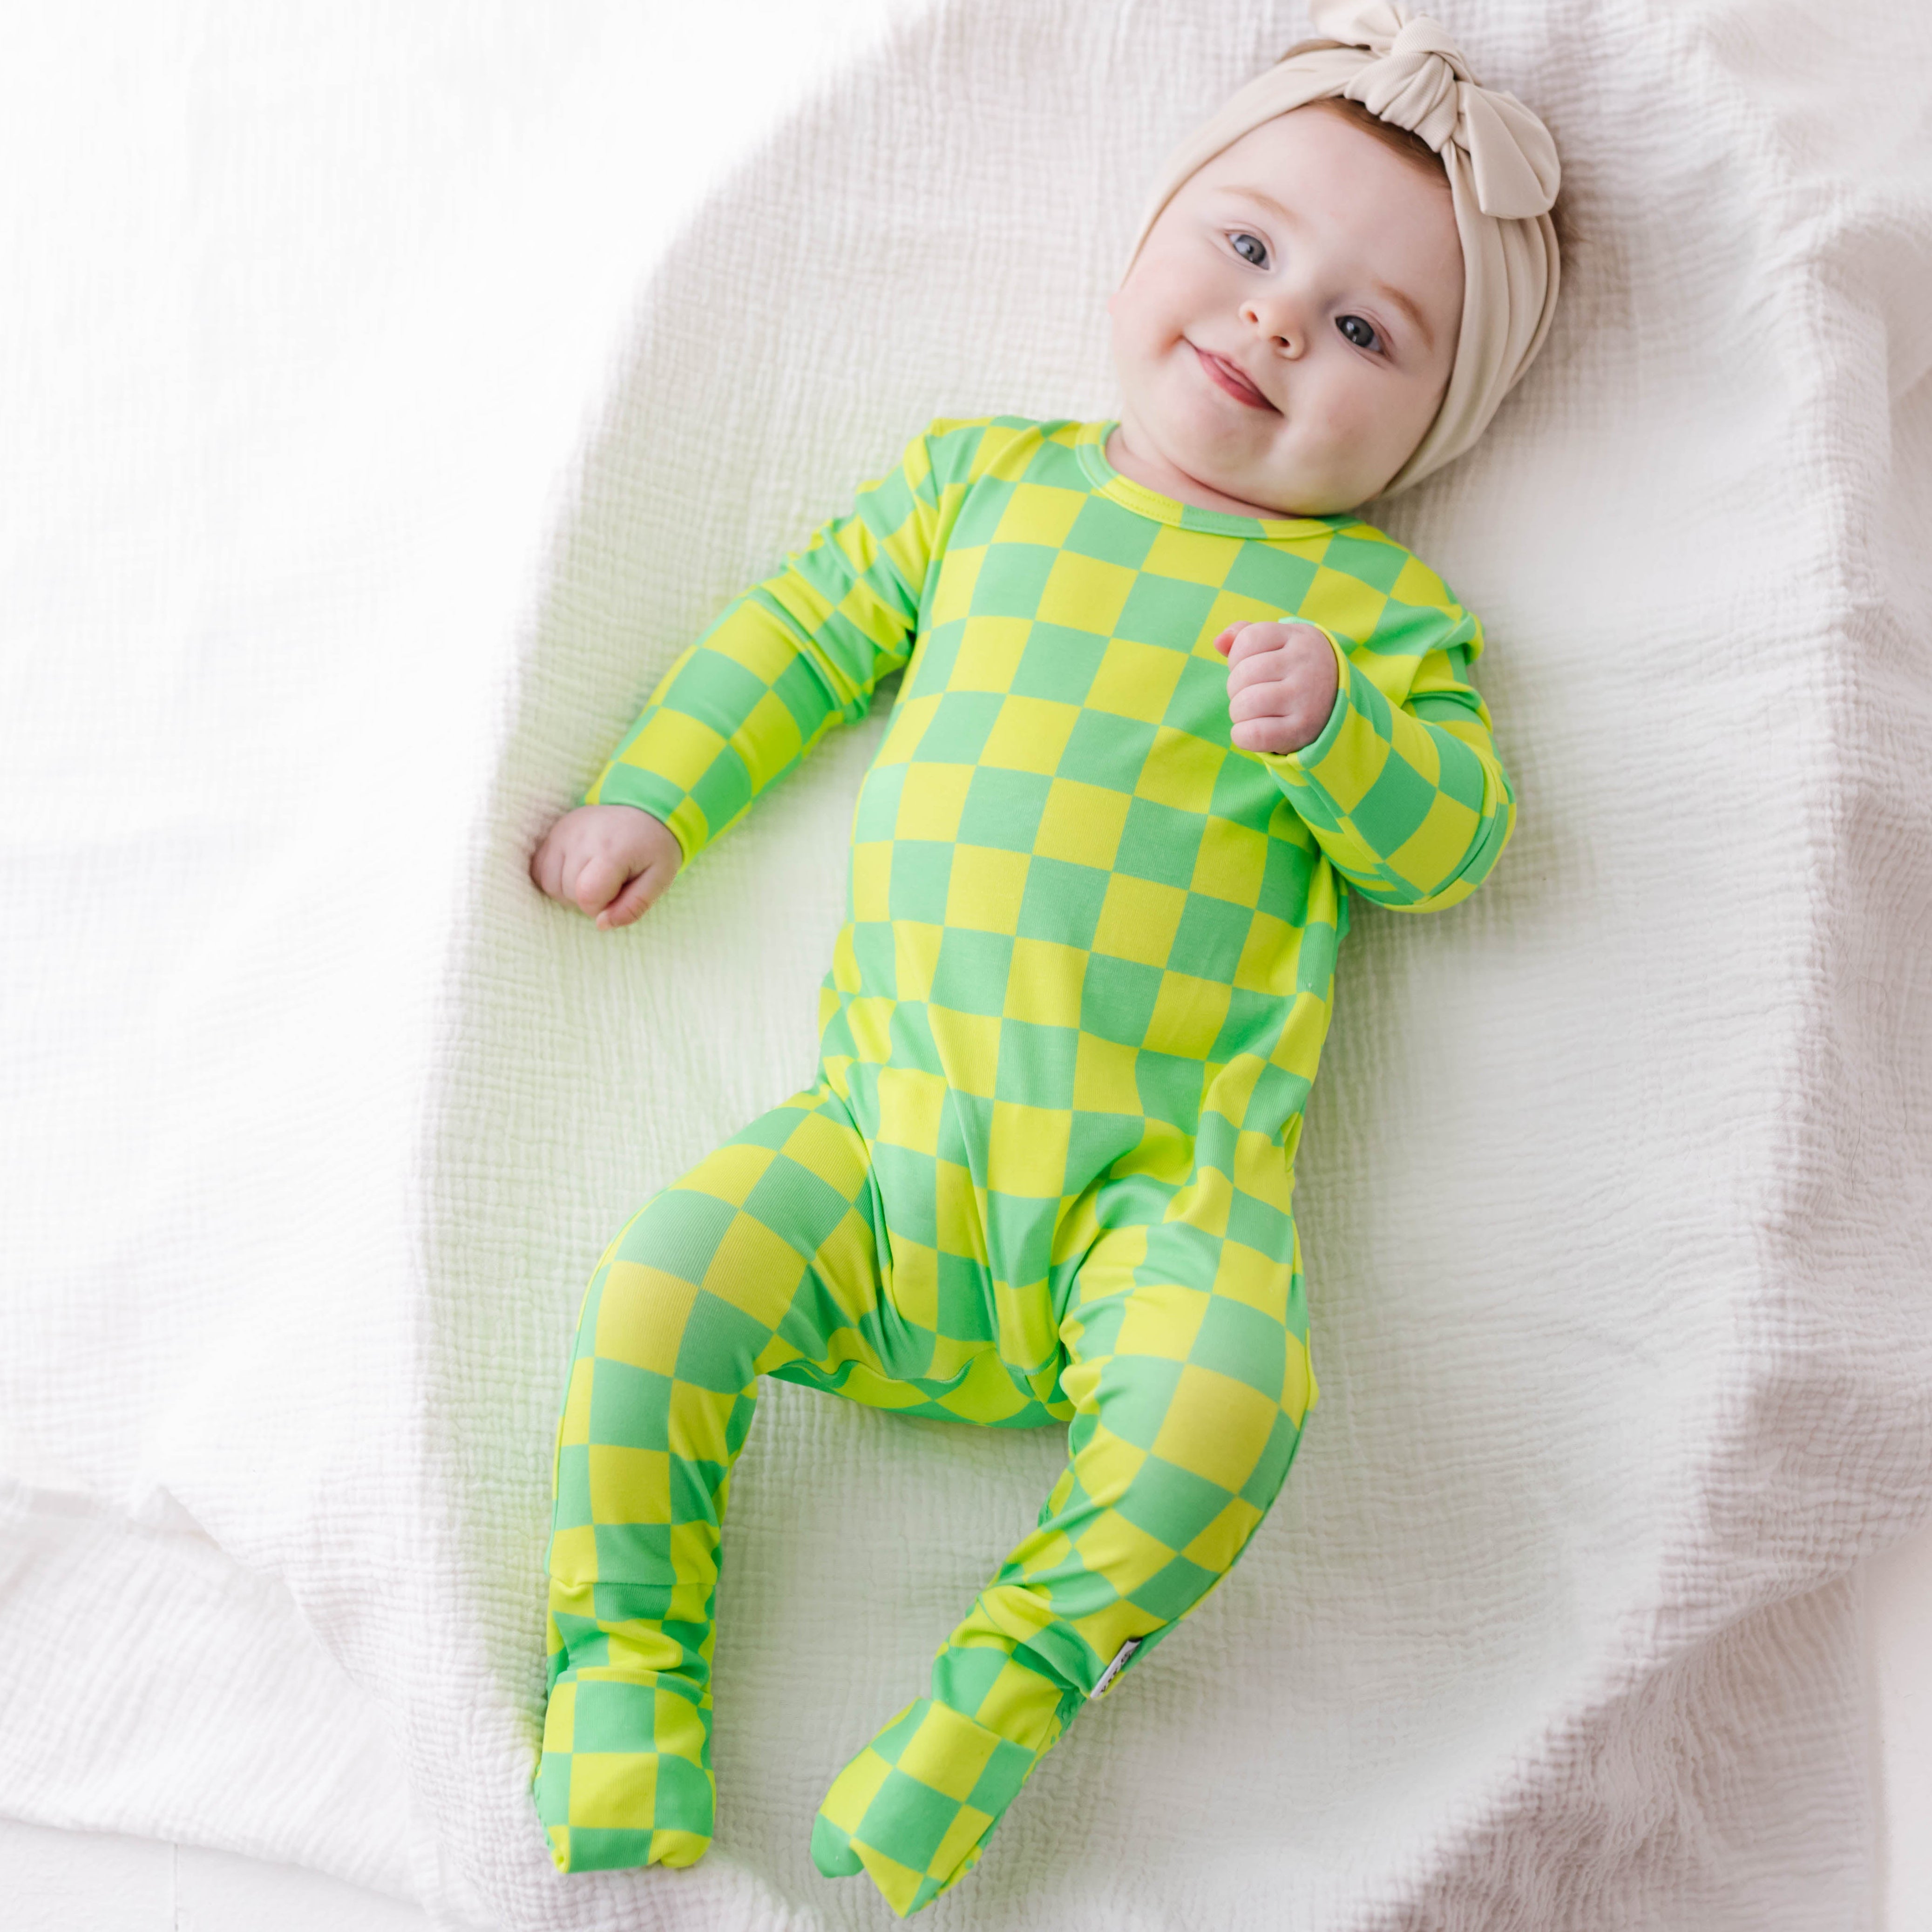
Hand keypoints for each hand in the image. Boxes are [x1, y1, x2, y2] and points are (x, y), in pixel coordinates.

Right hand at [529, 803, 683, 929]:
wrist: (643, 810)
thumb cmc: (653, 849)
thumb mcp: (659, 880)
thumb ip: (633, 907)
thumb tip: (601, 925)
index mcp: (612, 850)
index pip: (587, 896)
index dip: (600, 908)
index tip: (617, 896)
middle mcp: (582, 837)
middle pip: (568, 892)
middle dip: (588, 899)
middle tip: (611, 883)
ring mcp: (563, 832)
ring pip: (549, 883)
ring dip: (569, 891)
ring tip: (593, 877)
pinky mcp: (552, 832)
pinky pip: (538, 869)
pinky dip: (554, 879)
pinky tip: (576, 872)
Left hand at [1214, 621, 1339, 755]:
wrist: (1335, 704)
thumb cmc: (1294, 670)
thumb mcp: (1279, 644)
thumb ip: (1246, 635)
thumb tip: (1219, 641)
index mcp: (1299, 638)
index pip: (1248, 639)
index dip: (1236, 656)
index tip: (1248, 666)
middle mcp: (1306, 664)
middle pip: (1243, 674)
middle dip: (1235, 687)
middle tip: (1251, 693)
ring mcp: (1306, 697)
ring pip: (1244, 704)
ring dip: (1238, 712)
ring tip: (1252, 712)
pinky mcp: (1302, 729)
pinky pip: (1253, 734)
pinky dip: (1242, 735)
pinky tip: (1251, 731)